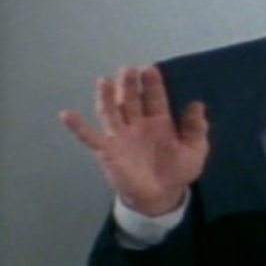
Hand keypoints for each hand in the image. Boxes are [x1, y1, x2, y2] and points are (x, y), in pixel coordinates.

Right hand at [59, 65, 208, 215]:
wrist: (161, 197)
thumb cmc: (178, 171)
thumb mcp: (195, 150)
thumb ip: (196, 128)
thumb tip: (198, 104)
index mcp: (160, 122)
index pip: (155, 99)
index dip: (152, 84)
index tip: (150, 69)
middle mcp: (138, 124)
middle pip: (131, 100)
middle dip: (129, 85)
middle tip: (128, 69)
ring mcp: (121, 136)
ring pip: (111, 112)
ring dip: (106, 97)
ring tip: (103, 81)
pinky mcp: (108, 151)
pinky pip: (90, 137)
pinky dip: (77, 127)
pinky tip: (67, 114)